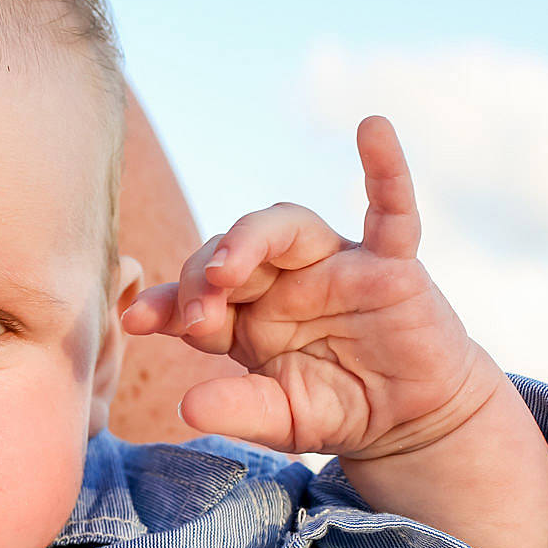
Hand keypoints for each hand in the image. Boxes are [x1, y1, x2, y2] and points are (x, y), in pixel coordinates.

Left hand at [122, 116, 501, 459]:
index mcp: (247, 312)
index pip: (196, 294)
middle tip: (195, 316)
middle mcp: (283, 278)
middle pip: (229, 251)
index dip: (166, 302)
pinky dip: (385, 169)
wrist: (413, 418)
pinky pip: (390, 209)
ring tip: (228, 271)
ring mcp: (335, 265)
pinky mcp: (391, 264)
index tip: (135, 319)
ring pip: (284, 225)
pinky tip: (372, 129)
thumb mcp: (281, 418)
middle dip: (203, 277)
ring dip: (250, 240)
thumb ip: (238, 410)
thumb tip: (187, 411)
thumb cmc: (339, 407)